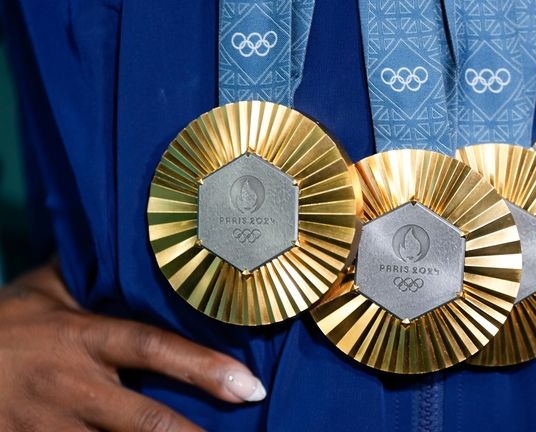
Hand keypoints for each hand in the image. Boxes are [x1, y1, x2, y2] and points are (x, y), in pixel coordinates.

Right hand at [0, 262, 265, 430]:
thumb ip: (92, 274)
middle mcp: (70, 384)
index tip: (249, 387)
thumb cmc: (4, 322)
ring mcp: (45, 425)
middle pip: (143, 418)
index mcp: (82, 337)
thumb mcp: (45, 289)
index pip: (153, 349)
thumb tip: (134, 237)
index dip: (204, 368)